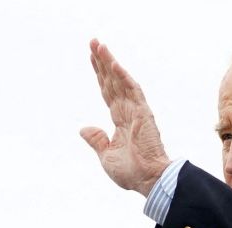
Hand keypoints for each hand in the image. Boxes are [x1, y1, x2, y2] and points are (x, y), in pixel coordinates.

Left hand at [80, 39, 170, 195]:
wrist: (148, 180)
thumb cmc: (131, 172)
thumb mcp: (106, 156)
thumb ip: (97, 140)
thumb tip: (84, 128)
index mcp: (121, 121)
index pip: (108, 92)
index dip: (100, 75)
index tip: (92, 58)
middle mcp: (129, 112)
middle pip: (113, 82)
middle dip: (102, 62)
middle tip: (93, 42)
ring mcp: (137, 111)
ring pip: (121, 81)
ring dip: (110, 63)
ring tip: (99, 46)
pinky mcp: (143, 114)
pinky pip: (133, 91)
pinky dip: (123, 77)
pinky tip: (114, 64)